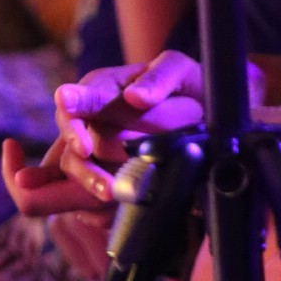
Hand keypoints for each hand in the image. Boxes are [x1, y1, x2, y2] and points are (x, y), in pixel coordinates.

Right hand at [2, 51, 207, 209]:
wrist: (206, 112)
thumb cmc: (186, 84)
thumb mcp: (177, 70)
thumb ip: (158, 78)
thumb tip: (135, 97)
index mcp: (102, 89)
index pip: (75, 105)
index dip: (74, 128)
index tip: (83, 147)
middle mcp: (94, 121)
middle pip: (73, 151)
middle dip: (85, 170)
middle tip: (106, 185)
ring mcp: (98, 152)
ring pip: (80, 176)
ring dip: (92, 189)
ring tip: (113, 197)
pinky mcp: (108, 176)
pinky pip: (90, 200)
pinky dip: (99, 208)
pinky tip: (115, 210)